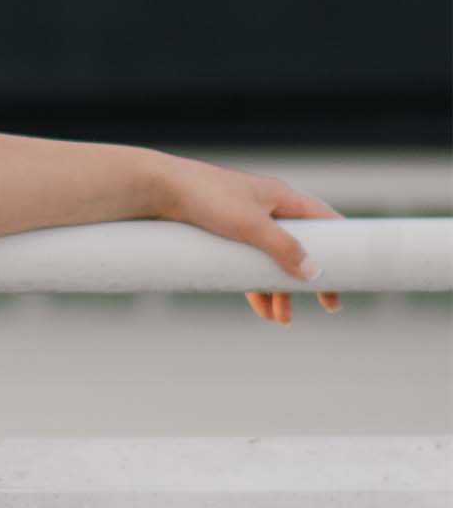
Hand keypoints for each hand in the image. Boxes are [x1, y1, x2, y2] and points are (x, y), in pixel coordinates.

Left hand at [151, 154, 343, 324]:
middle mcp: (266, 207)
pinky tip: (260, 308)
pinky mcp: (220, 232)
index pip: (325, 222)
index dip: (342, 248)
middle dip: (310, 279)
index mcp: (281, 197)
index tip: (353, 275)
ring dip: (279, 289)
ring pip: (271, 260)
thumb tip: (315, 272)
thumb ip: (283, 247)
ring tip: (281, 319)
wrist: (154, 188)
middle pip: (300, 247)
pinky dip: (254, 285)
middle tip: (328, 306)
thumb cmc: (204, 197)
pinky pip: (246, 263)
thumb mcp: (250, 225)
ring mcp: (243, 221)